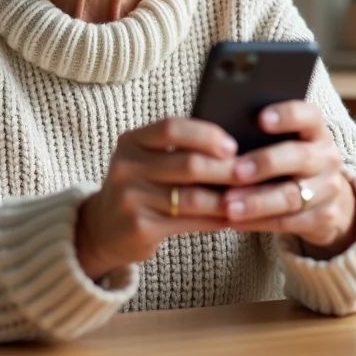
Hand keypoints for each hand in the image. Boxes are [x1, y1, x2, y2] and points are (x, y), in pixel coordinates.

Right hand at [76, 118, 237, 280]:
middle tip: (252, 174)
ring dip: (226, 199)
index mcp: (131, 141)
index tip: (232, 146)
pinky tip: (232, 218)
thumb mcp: (147, 159)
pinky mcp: (140, 228)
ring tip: (249, 198)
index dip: (206, 135)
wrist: (103, 228)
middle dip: (226, 169)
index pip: (171, 127)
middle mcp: (126, 167)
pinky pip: (189, 223)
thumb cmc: (140, 187)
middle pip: (187, 164)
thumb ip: (179, 150)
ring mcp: (131, 199)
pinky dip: (215, 220)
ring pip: (192, 198)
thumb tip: (234, 149)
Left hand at [221, 102, 355, 258]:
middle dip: (265, 164)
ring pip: (292, 196)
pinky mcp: (324, 217)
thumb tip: (218, 136)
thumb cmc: (288, 159)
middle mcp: (327, 156)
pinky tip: (233, 221)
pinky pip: (288, 222)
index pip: (307, 115)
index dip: (286, 116)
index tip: (260, 119)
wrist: (325, 196)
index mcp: (316, 129)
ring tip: (227, 204)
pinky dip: (258, 222)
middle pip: (299, 157)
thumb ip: (259, 136)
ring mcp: (329, 188)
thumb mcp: (284, 141)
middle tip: (235, 172)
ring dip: (256, 201)